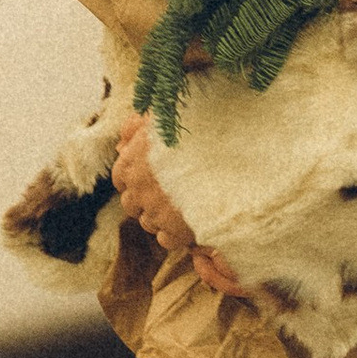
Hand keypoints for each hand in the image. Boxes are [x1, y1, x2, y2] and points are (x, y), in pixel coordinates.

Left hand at [113, 115, 253, 301]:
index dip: (135, 178)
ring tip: (184, 205)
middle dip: (146, 199)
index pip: (121, 178)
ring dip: (160, 217)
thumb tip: (121, 144)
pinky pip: (166, 240)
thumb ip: (137, 127)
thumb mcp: (165, 117)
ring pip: (149, 223)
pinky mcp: (177, 231)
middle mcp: (139, 188)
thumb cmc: (201, 128)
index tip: (150, 177)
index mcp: (133, 160)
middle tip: (169, 192)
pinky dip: (175, 233)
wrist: (235, 150)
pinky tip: (190, 220)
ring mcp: (156, 212)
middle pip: (131, 204)